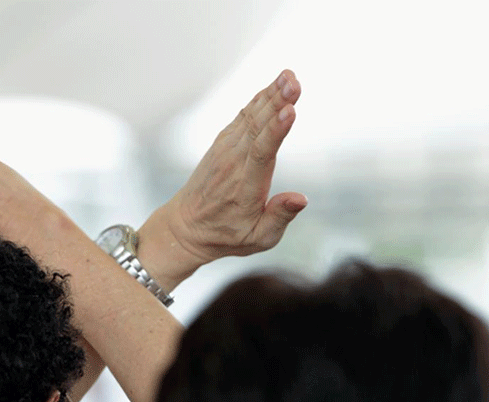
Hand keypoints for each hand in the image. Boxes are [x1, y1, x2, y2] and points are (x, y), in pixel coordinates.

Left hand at [138, 69, 305, 289]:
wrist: (186, 227)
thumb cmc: (228, 235)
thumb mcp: (259, 239)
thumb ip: (280, 218)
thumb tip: (301, 199)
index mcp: (245, 187)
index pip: (262, 153)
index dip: (276, 131)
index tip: (290, 111)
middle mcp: (233, 163)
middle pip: (257, 127)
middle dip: (276, 102)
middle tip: (294, 81)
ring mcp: (225, 150)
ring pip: (250, 117)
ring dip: (270, 94)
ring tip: (289, 75)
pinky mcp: (224, 143)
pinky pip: (244, 116)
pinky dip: (259, 99)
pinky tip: (275, 85)